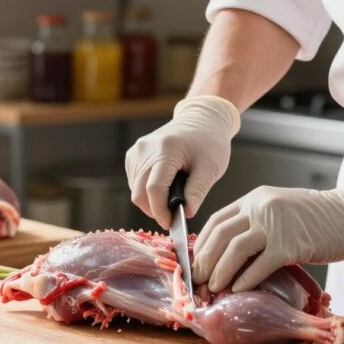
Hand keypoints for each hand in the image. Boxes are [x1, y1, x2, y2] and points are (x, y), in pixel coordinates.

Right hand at [126, 96, 240, 228]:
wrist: (201, 119)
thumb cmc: (209, 142)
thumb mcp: (210, 168)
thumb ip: (197, 192)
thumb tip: (185, 213)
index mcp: (165, 150)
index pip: (154, 188)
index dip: (160, 211)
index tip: (170, 224)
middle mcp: (144, 150)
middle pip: (139, 193)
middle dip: (154, 210)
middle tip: (172, 216)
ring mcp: (136, 151)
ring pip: (135, 189)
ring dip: (150, 201)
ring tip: (172, 198)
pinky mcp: (133, 154)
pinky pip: (134, 182)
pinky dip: (146, 191)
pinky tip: (164, 187)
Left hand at [193, 174, 343, 292]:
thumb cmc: (318, 217)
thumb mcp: (279, 211)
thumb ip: (255, 224)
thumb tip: (229, 252)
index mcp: (254, 199)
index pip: (216, 221)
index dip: (202, 245)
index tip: (195, 263)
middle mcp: (260, 207)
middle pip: (220, 236)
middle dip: (205, 261)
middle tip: (198, 281)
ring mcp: (275, 225)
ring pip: (235, 250)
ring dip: (220, 272)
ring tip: (214, 288)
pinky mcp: (291, 245)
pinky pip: (260, 265)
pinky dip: (246, 279)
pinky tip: (238, 290)